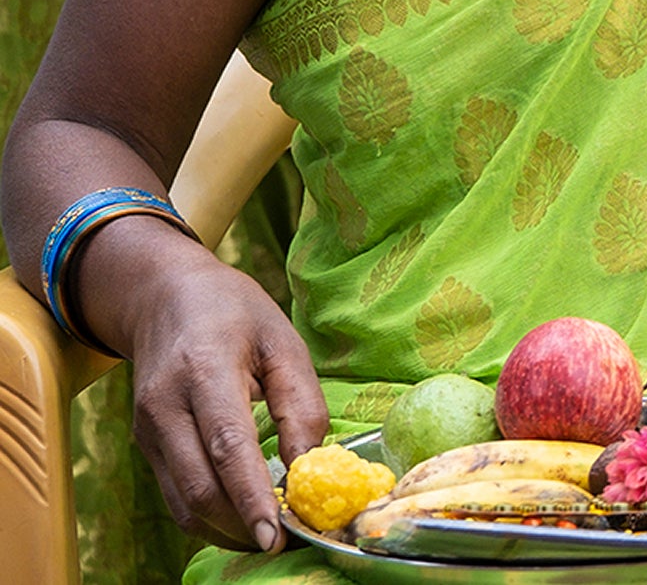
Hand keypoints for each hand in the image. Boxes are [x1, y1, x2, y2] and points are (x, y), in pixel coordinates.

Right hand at [124, 251, 326, 551]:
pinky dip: (209, 517)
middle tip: (287, 541)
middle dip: (243, 525)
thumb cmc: (234, 313)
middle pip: (200, 487)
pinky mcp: (145, 445)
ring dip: (226, 530)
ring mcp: (148, 430)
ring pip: (183, 503)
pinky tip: (243, 518)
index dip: (252, 496)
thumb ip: (301, 404)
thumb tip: (309, 468)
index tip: (278, 533)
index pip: (227, 446)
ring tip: (270, 536)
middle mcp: (165, 407)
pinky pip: (175, 496)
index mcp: (204, 371)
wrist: (163, 297)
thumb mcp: (283, 341)